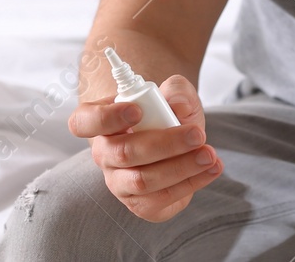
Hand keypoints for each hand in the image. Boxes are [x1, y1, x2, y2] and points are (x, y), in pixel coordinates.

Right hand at [68, 74, 222, 221]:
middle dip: (164, 144)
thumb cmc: (168, 113)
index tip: (137, 111)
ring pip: (143, 181)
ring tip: (210, 154)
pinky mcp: (140, 204)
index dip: (105, 117)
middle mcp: (105, 155)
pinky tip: (211, 169)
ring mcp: (119, 183)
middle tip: (197, 134)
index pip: (83, 122)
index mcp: (101, 122)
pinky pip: (161, 200)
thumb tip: (177, 103)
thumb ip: (177, 90)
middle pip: (122, 153)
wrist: (179, 140)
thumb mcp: (176, 94)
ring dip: (181, 167)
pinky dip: (190, 184)